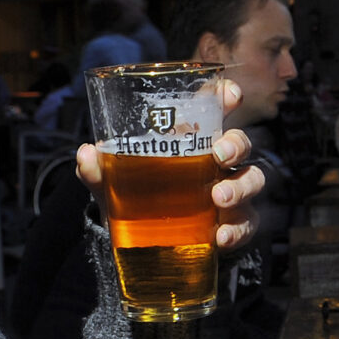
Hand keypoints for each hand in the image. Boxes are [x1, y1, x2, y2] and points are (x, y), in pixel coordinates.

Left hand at [73, 81, 266, 250]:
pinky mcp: (234, 223)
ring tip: (219, 199)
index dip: (227, 97)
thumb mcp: (114, 183)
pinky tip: (220, 237)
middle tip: (219, 156)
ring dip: (239, 188)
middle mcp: (217, 162)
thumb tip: (86, 154)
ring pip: (252, 180)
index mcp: (192, 140)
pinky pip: (246, 224)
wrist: (144, 243)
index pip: (215, 110)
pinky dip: (236, 230)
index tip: (231, 95)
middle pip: (240, 143)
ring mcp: (230, 191)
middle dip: (236, 145)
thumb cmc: (137, 196)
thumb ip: (100, 170)